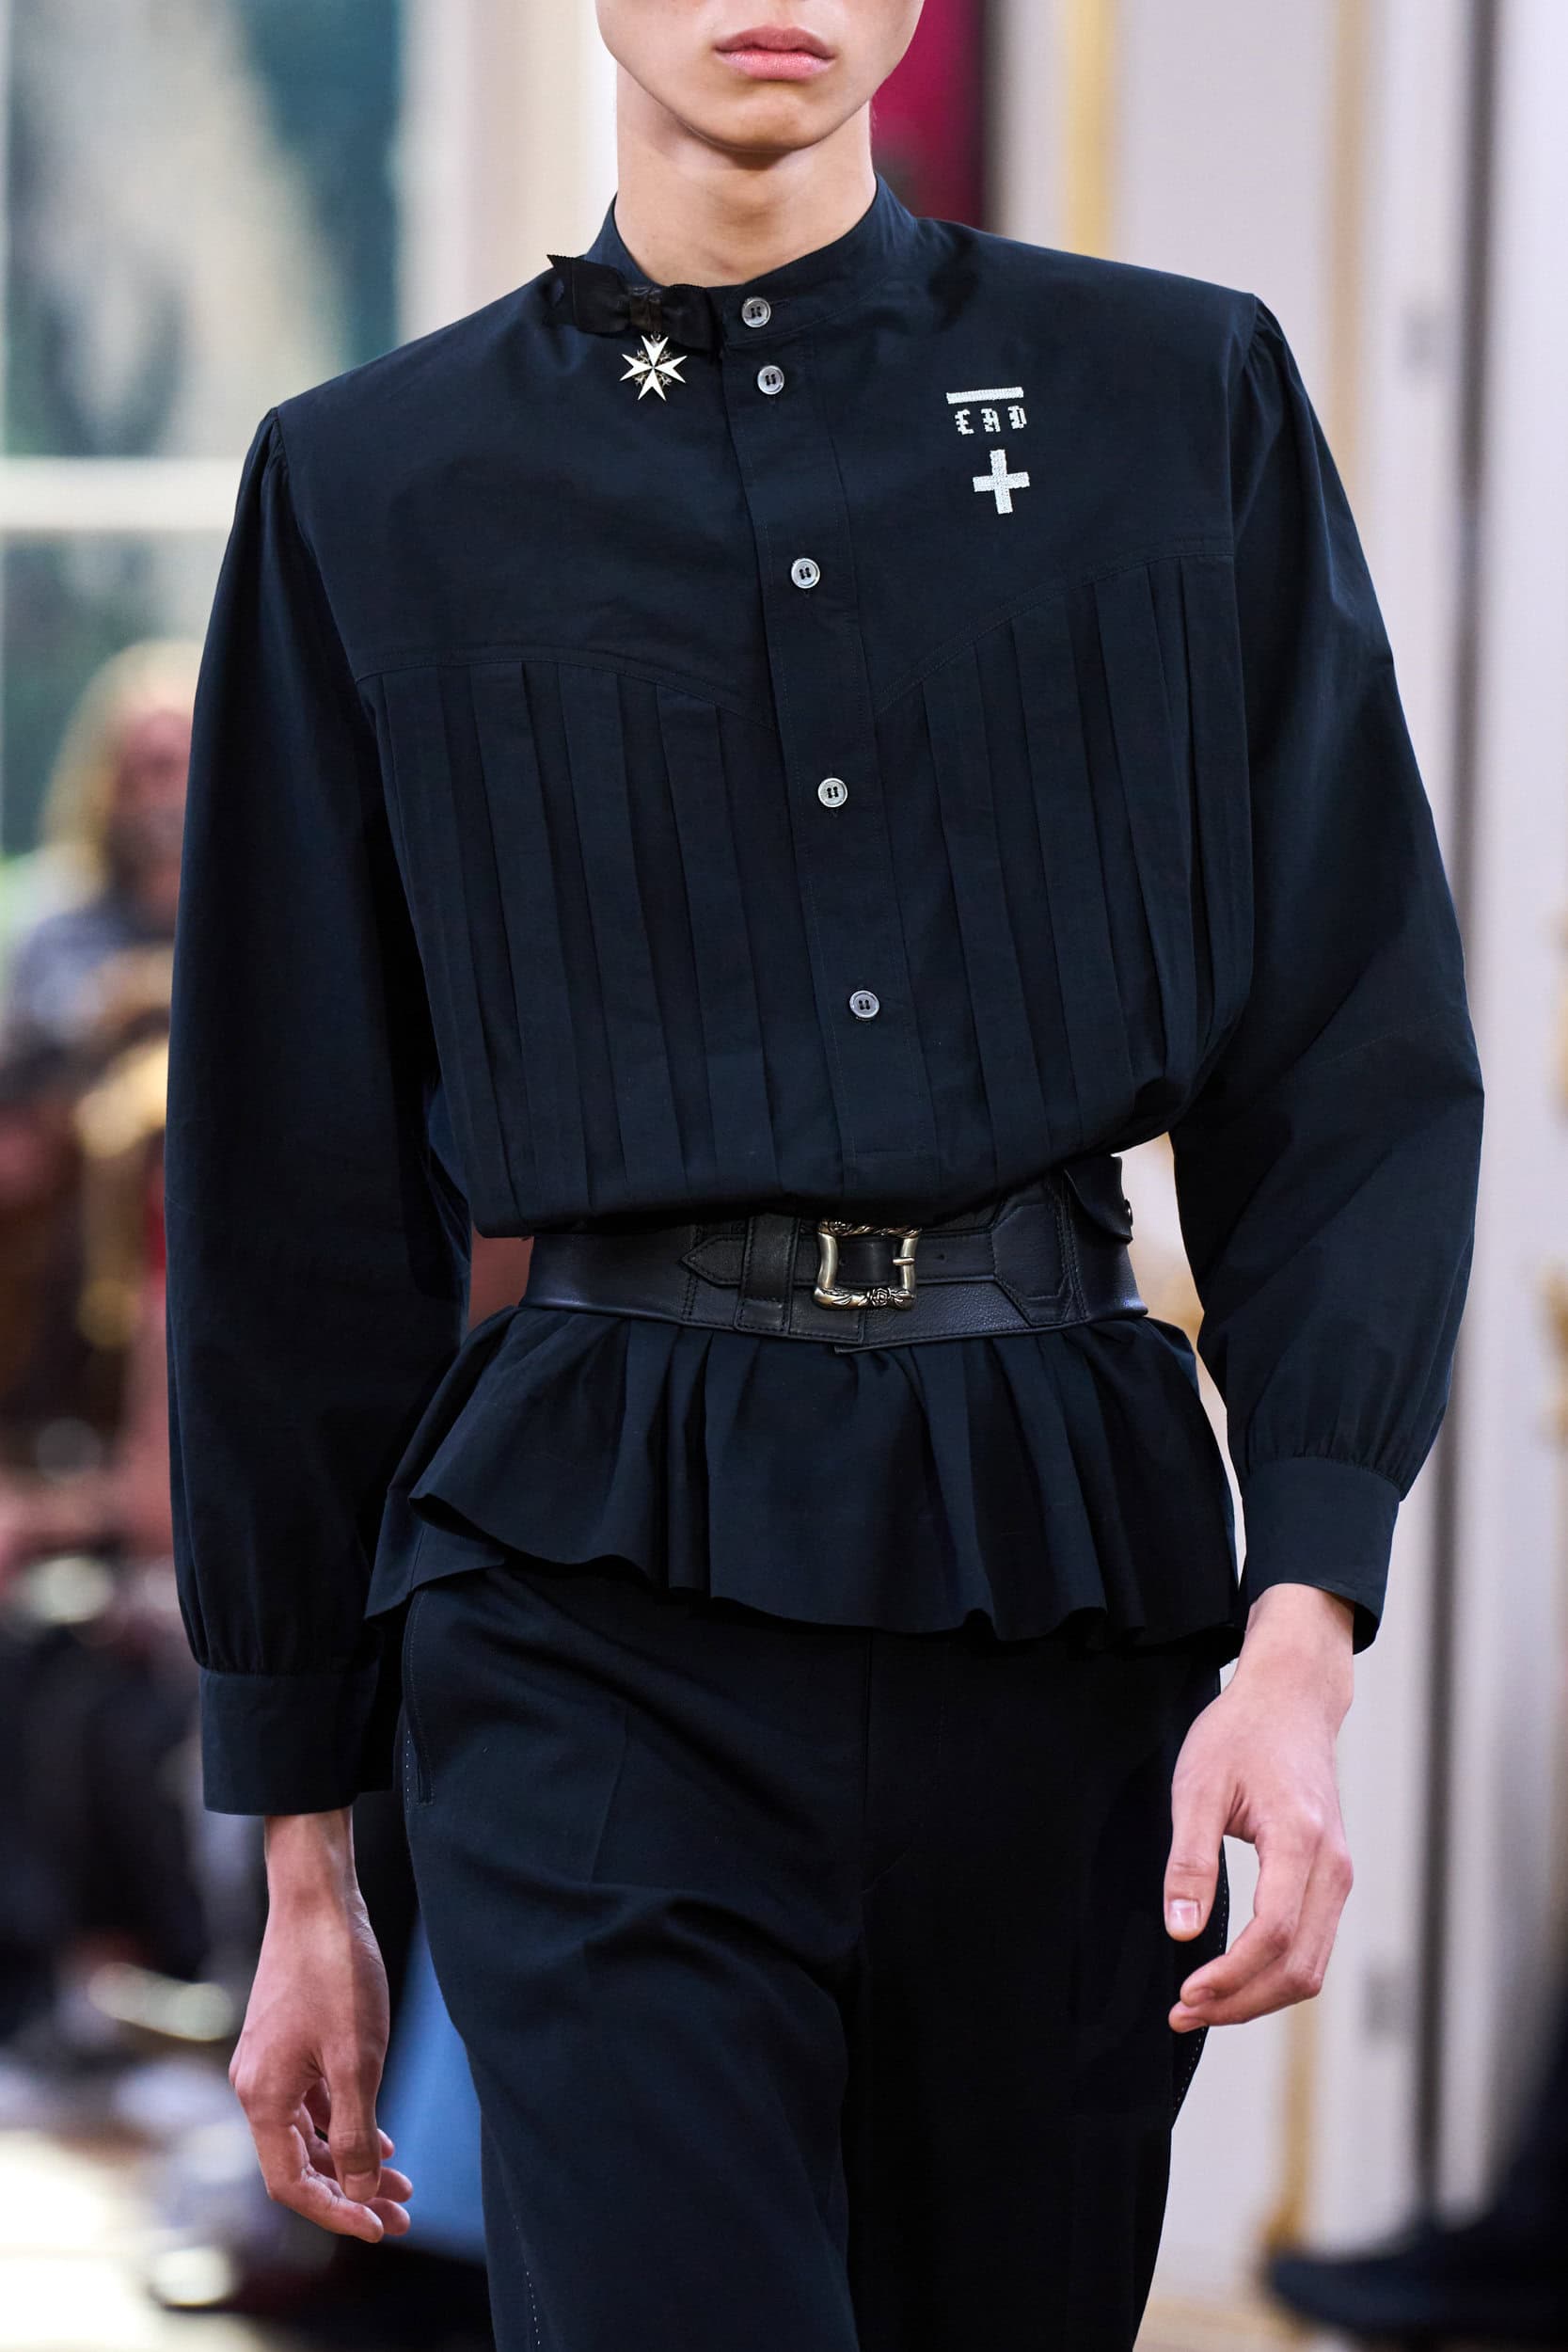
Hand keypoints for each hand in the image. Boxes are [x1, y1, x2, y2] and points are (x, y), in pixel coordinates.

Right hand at [228, 1810, 411, 2241]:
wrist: (318, 1900)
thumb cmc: (336, 1973)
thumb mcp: (355, 2060)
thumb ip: (353, 2131)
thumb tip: (358, 2190)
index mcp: (262, 2097)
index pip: (292, 2183)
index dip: (336, 2211)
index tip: (380, 2227)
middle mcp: (255, 2086)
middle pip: (301, 2164)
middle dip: (351, 2192)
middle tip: (402, 2215)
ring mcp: (269, 2064)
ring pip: (310, 2134)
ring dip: (352, 2160)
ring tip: (401, 2182)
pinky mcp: (286, 2043)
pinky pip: (312, 2104)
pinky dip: (343, 2124)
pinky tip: (379, 2135)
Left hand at [1163, 1584, 1355, 2030]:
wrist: (1291, 1700)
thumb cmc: (1241, 1734)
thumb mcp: (1198, 1786)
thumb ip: (1190, 1859)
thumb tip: (1180, 1930)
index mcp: (1300, 1841)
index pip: (1272, 1935)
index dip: (1230, 1976)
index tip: (1185, 1994)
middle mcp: (1332, 1867)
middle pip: (1299, 1967)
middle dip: (1241, 2002)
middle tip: (1182, 2013)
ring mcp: (1339, 1875)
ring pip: (1311, 1966)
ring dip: (1258, 1997)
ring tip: (1201, 2005)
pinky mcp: (1332, 1879)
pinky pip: (1312, 1946)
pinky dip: (1274, 1975)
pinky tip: (1232, 1979)